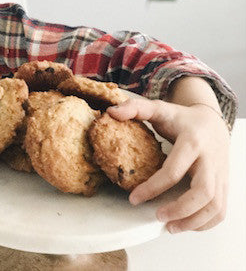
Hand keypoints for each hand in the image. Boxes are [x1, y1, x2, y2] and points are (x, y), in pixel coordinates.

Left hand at [107, 97, 229, 232]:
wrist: (212, 121)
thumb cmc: (182, 118)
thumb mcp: (160, 109)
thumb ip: (136, 108)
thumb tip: (111, 112)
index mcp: (192, 141)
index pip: (174, 170)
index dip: (153, 187)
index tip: (134, 198)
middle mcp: (210, 159)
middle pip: (203, 191)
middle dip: (180, 209)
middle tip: (157, 217)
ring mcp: (220, 173)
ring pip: (216, 204)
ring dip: (194, 221)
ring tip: (170, 227)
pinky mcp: (224, 183)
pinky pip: (222, 209)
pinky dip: (207, 222)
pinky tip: (187, 224)